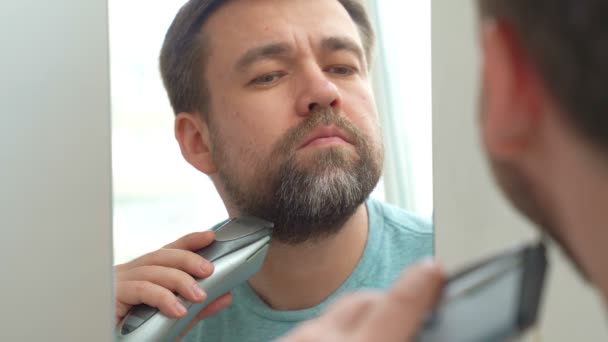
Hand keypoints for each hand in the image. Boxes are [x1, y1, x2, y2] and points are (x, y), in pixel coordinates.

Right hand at [114, 231, 231, 336]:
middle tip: (209, 270)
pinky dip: (162, 297)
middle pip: (160, 256)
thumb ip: (197, 307)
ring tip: (199, 295)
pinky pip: (141, 290)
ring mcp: (118, 283)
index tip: (209, 236)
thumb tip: (224, 295)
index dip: (188, 242)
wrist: (114, 341)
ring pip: (152, 270)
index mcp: (142, 275)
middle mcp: (129, 274)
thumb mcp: (173, 319)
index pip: (167, 252)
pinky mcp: (111, 296)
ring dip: (179, 280)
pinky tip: (177, 309)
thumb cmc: (136, 334)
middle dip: (188, 259)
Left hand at [278, 261, 443, 341]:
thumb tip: (410, 325)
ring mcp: (294, 340)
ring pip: (338, 313)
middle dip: (389, 308)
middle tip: (404, 328)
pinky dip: (330, 334)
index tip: (434, 270)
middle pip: (368, 300)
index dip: (421, 286)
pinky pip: (314, 328)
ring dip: (358, 322)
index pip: (398, 306)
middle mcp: (320, 340)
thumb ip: (395, 335)